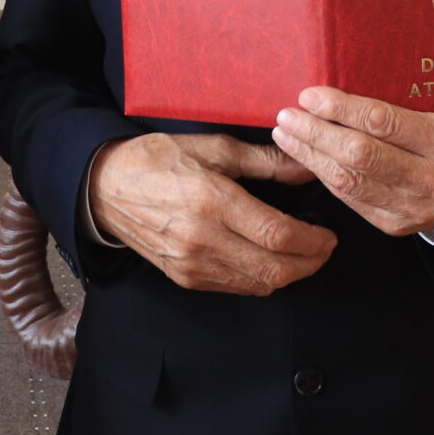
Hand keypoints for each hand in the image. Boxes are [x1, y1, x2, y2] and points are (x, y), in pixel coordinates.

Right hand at [89, 132, 336, 294]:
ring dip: (289, 274)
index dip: (313, 241)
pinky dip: (262, 279)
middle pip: (274, 268)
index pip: (278, 234)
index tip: (329, 234)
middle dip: (310, 263)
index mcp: (211, 201)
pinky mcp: (185, 277)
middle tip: (325, 248)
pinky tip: (271, 261)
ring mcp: (192, 264)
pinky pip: (236, 287)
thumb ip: (263, 161)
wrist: (104, 188)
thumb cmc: (156, 159)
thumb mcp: (211, 147)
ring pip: (258, 284)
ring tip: (304, 255)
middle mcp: (202, 239)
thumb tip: (306, 167)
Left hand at [272, 87, 433, 237]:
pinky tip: (305, 156)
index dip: (341, 108)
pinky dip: (323, 174)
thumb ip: (396, 104)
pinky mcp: (393, 225)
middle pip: (359, 154)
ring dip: (310, 154)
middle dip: (316, 133)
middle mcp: (429, 178)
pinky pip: (348, 198)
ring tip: (285, 134)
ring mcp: (410, 206)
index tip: (310, 95)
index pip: (382, 123)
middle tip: (287, 115)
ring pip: (348, 180)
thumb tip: (336, 85)